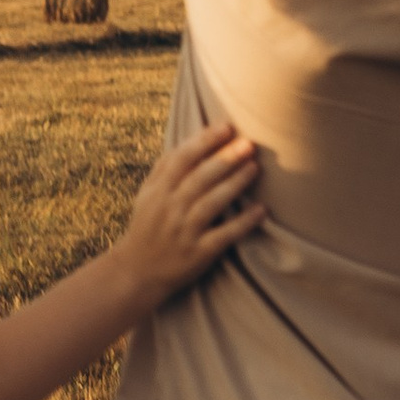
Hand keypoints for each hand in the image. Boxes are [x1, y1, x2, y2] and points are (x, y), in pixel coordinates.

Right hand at [118, 121, 263, 307]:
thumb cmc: (147, 227)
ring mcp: (185, 231)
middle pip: (200, 178)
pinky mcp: (199, 254)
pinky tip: (261, 209)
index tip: (227, 127)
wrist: (137, 273)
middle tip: (248, 143)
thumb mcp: (147, 195)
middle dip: (225, 158)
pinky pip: (225, 235)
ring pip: (212, 202)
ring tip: (255, 167)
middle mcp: (170, 209)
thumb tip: (192, 138)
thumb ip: (165, 168)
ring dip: (235, 183)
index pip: (182, 159)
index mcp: (159, 191)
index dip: (205, 141)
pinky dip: (243, 222)